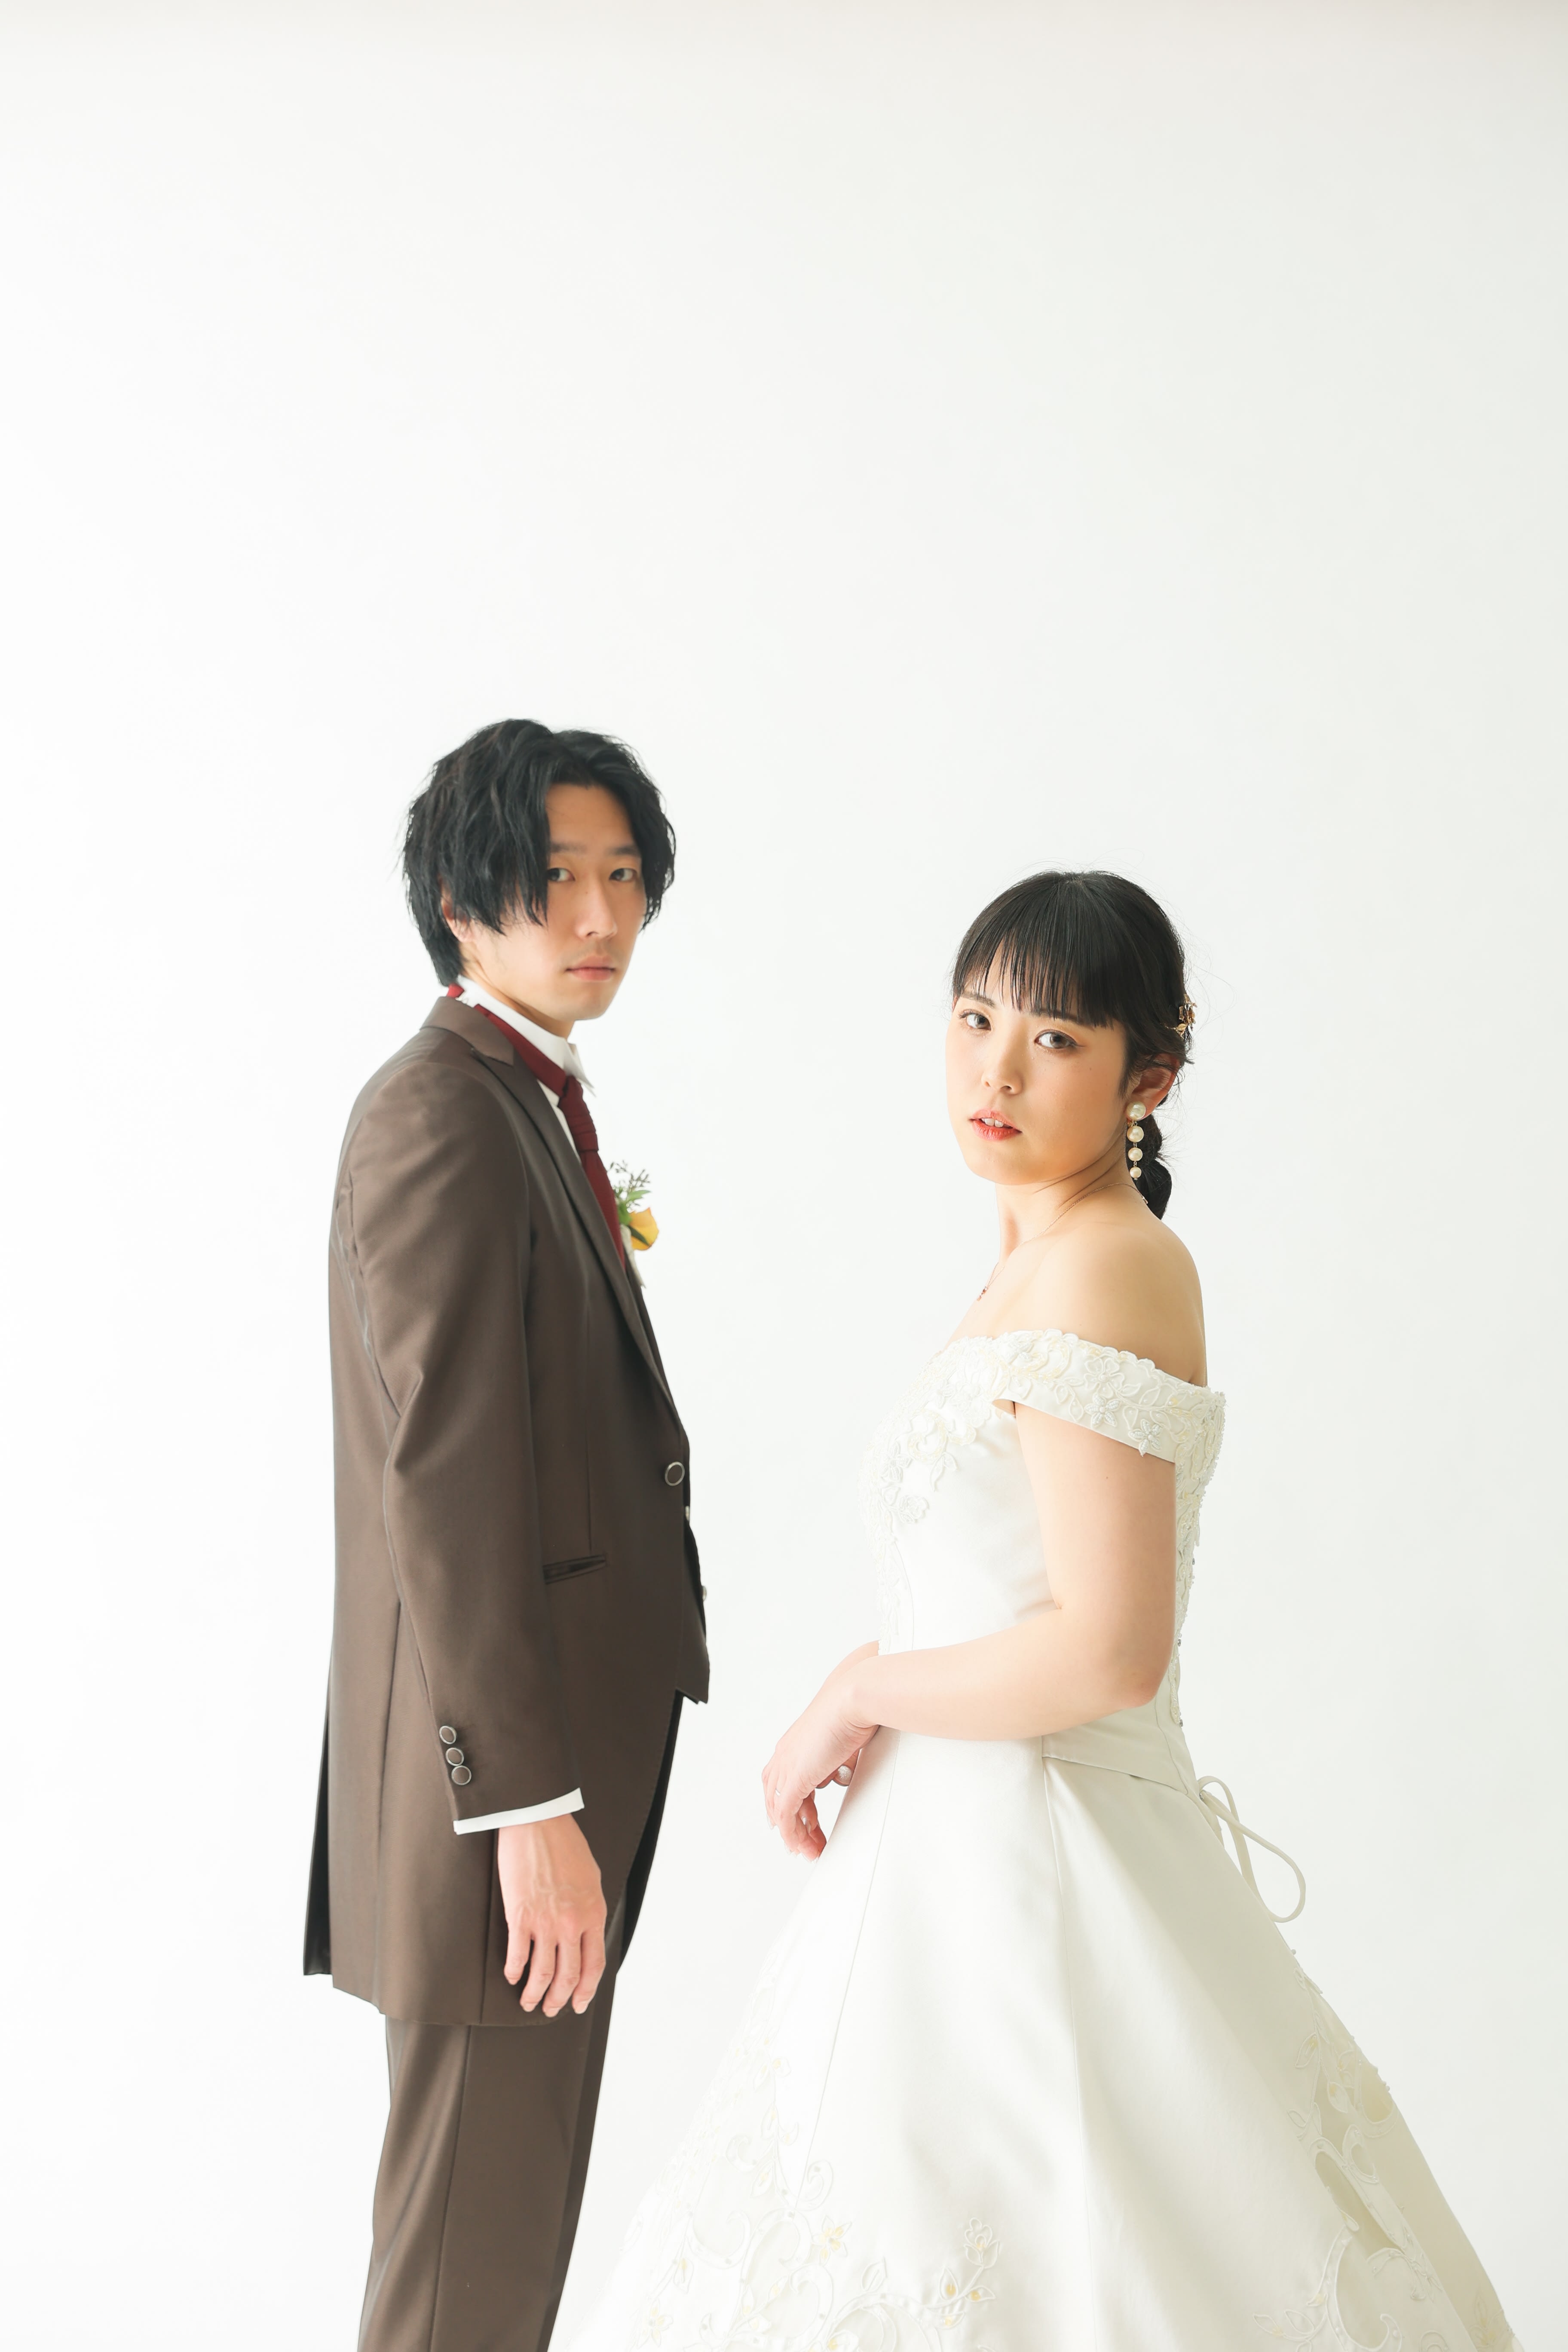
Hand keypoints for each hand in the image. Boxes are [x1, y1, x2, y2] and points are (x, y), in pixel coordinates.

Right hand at [496, 1815, 607, 2015]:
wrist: (538, 1822)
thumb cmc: (565, 1845)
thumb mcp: (591, 1878)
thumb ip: (590, 1909)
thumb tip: (586, 1932)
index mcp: (592, 1913)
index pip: (594, 1966)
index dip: (585, 1991)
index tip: (578, 2004)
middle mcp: (571, 1923)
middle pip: (567, 1976)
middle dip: (558, 2000)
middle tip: (551, 2009)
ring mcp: (545, 1922)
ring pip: (542, 1973)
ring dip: (534, 1994)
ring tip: (529, 2002)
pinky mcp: (520, 1916)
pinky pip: (517, 1955)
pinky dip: (514, 1971)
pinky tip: (512, 1976)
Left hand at [762, 1645, 879, 1858]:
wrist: (854, 1699)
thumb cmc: (854, 1708)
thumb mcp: (844, 1738)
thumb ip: (838, 1757)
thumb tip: (842, 1771)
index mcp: (794, 1743)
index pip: (785, 1781)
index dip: (794, 1803)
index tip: (806, 1821)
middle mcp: (786, 1755)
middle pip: (777, 1797)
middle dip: (792, 1823)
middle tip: (804, 1842)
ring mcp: (788, 1766)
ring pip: (781, 1810)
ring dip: (795, 1834)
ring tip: (809, 1850)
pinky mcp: (795, 1778)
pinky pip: (787, 1815)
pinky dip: (793, 1834)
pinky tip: (803, 1845)